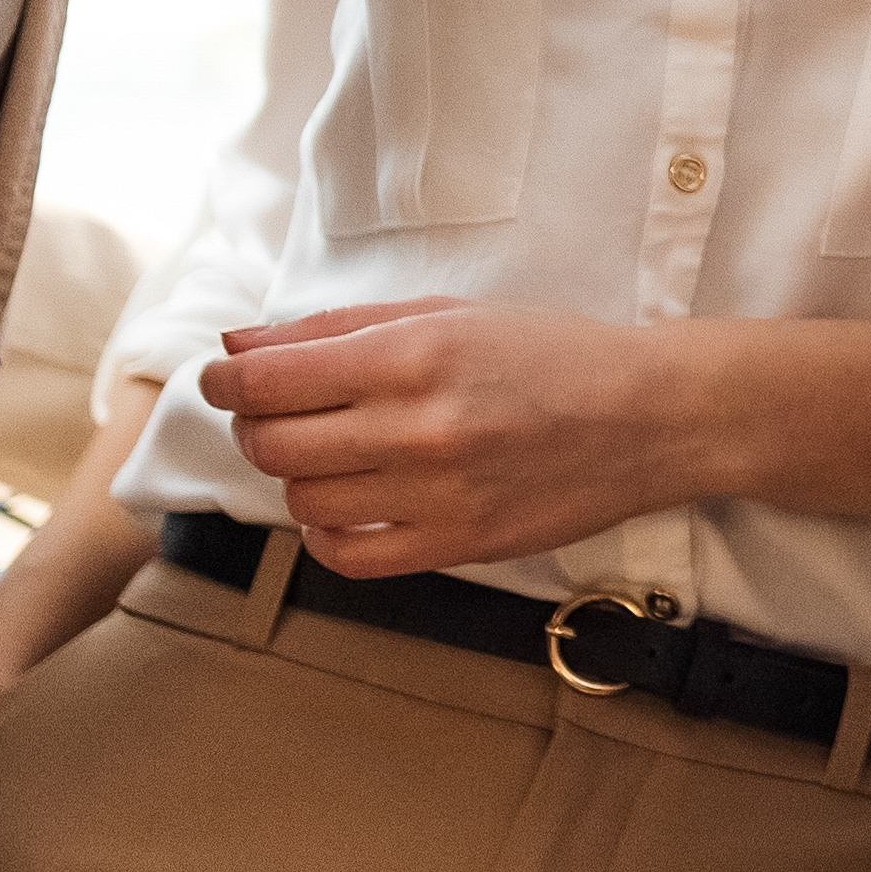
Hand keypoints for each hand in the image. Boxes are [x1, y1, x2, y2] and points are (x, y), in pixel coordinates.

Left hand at [203, 302, 691, 576]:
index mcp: (412, 355)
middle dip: (255, 427)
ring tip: (327, 455)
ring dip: (295, 478)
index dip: (223, 383)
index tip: (221, 381)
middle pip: (274, 445)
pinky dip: (325, 535)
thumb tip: (240, 347)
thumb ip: (338, 330)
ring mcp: (436, 495)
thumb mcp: (446, 314)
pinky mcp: (456, 546)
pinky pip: (349, 557)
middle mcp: (417, 428)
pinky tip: (344, 507)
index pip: (268, 380)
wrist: (649, 417)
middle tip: (276, 414)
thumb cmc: (551, 354)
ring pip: (304, 502)